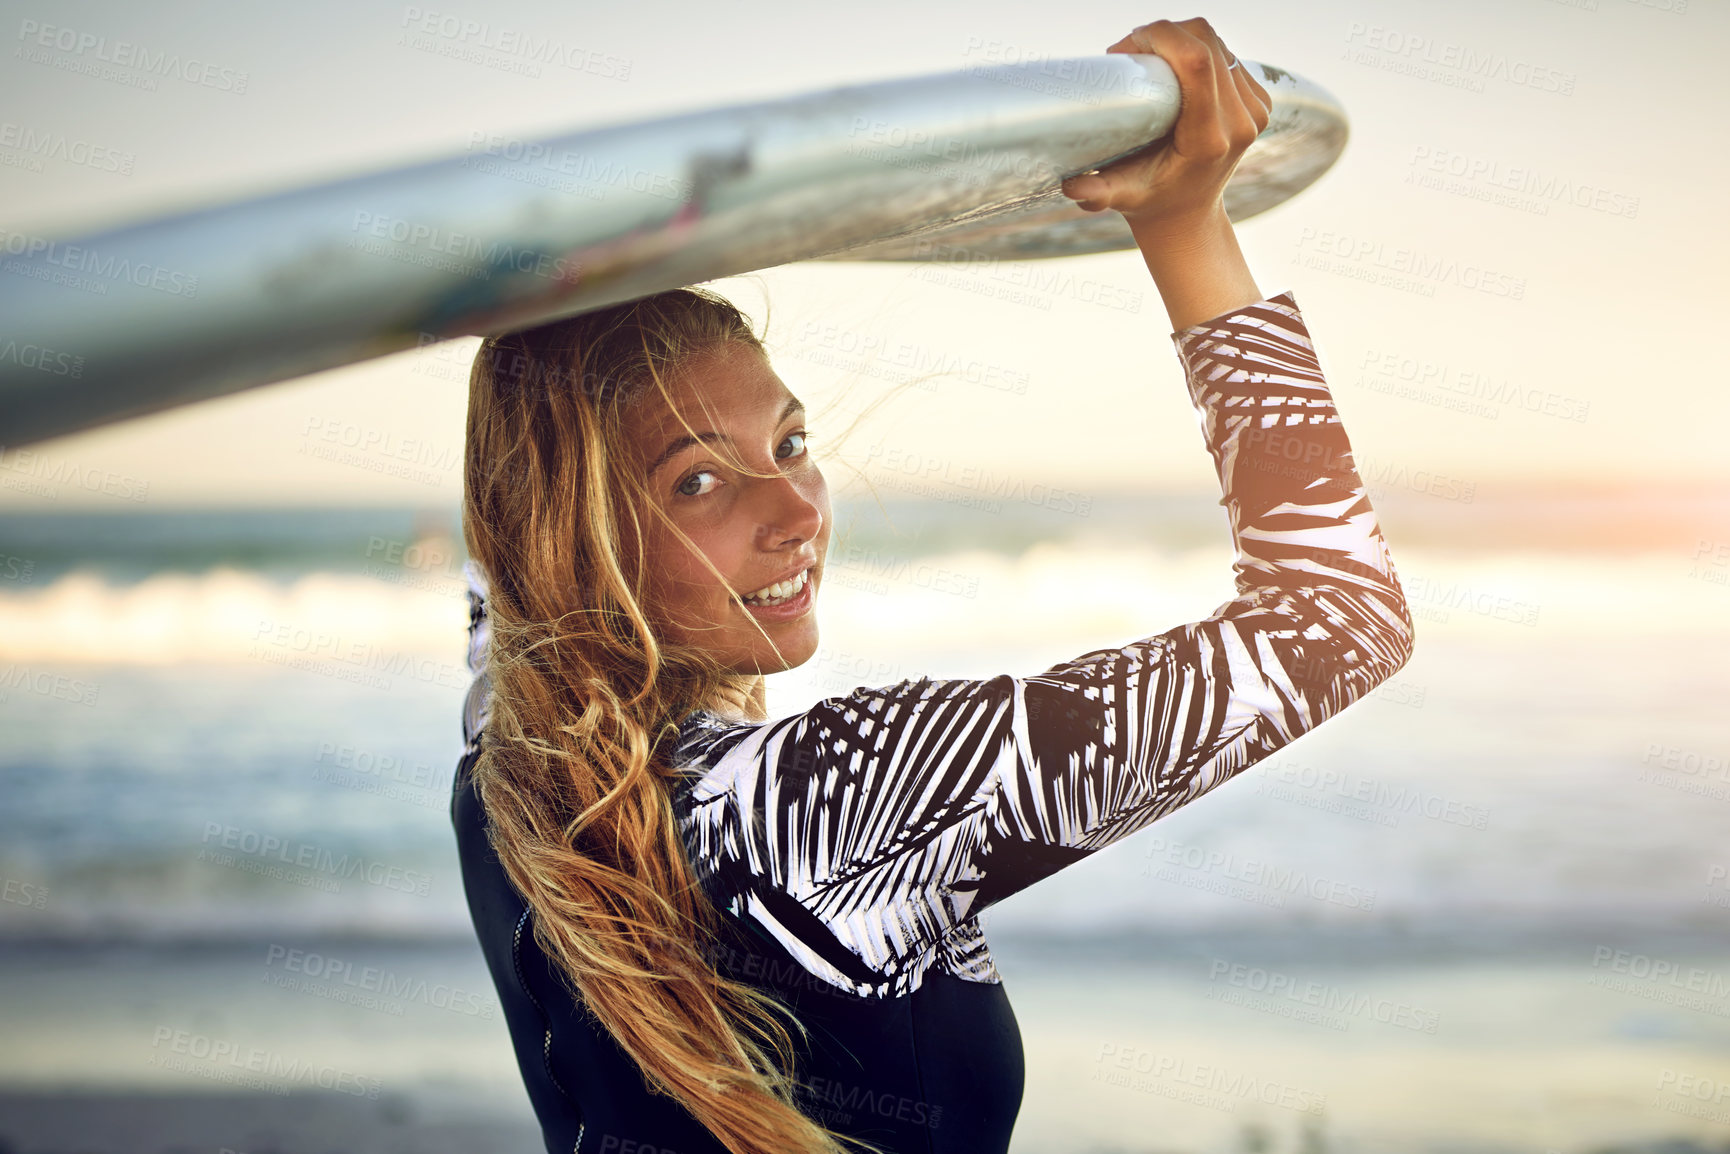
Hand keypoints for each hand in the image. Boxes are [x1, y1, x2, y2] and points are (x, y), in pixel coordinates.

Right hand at [1060, 18, 1270, 236]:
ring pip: (1217, 42)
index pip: (1197, 63)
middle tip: (1129, 52)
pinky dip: (1197, 48)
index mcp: (1209, 140)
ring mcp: (1254, 110)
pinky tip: (1174, 66)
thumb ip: (1098, 194)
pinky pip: (1227, 53)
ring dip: (1179, 37)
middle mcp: (1239, 122)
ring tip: (1147, 58)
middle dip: (1163, 34)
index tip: (1126, 48)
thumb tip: (1071, 186)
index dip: (1161, 37)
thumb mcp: (1123, 198)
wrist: (1188, 216)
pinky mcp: (1259, 100)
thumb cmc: (1149, 202)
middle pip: (1206, 42)